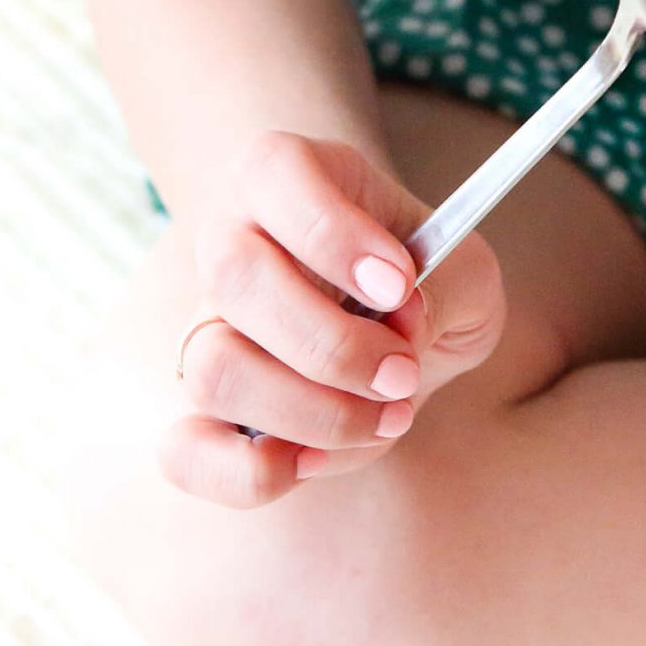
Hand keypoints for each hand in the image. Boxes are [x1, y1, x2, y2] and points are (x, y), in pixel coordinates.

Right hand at [159, 132, 505, 506]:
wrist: (370, 298)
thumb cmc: (415, 270)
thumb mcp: (461, 259)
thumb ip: (449, 283)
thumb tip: (402, 329)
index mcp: (282, 172)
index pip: (277, 175)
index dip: (336, 237)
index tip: (399, 284)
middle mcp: (227, 239)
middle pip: (236, 279)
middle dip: (334, 345)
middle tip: (404, 373)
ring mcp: (204, 326)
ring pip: (213, 369)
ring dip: (310, 411)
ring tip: (386, 415)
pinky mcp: (202, 408)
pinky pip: (184, 452)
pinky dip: (245, 473)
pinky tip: (311, 463)